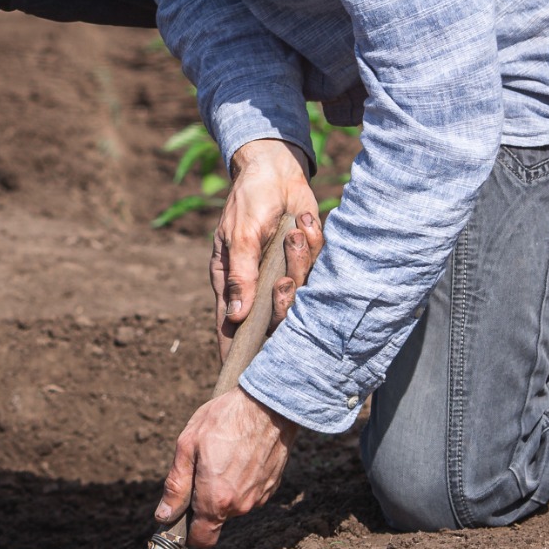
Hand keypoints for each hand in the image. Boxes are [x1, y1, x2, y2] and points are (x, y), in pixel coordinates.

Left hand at [155, 387, 295, 546]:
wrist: (270, 404)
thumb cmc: (225, 420)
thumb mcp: (188, 446)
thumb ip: (176, 486)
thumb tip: (165, 515)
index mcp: (217, 499)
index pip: (201, 539)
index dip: (188, 533)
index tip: (180, 519)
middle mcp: (240, 506)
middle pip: (215, 518)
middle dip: (204, 501)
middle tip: (201, 467)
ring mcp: (259, 497)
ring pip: (232, 505)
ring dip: (223, 489)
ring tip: (223, 454)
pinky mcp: (271, 486)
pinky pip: (248, 493)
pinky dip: (241, 481)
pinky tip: (240, 455)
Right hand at [209, 138, 324, 356]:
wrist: (277, 170)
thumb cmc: (250, 200)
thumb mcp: (240, 235)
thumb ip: (240, 276)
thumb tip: (237, 316)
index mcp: (231, 281)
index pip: (231, 326)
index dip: (237, 352)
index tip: (245, 377)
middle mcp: (257, 284)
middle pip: (273, 315)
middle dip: (285, 300)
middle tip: (287, 280)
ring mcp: (282, 274)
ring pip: (300, 293)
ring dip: (301, 261)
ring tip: (296, 232)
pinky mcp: (306, 262)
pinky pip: (318, 271)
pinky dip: (315, 245)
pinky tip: (307, 222)